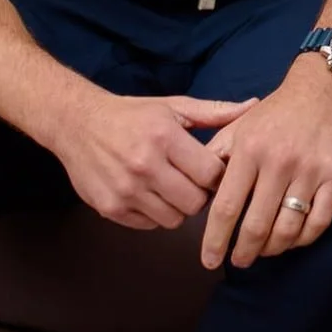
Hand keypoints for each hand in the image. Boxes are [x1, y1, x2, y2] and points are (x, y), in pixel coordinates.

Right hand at [46, 91, 253, 230]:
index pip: (211, 175)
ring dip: (178, 207)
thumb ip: (214, 112)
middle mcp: (144, 165)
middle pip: (195, 203)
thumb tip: (253, 106)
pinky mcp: (110, 208)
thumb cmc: (131, 115)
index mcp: (164, 137)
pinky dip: (155, 214)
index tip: (211, 170)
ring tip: (171, 187)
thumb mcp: (173, 106)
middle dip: (200, 195)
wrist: (78, 124)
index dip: (217, 176)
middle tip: (192, 182)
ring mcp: (125, 190)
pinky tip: (150, 194)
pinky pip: (149, 225)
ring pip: (174, 220)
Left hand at [199, 54, 331, 269]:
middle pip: (257, 224)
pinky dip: (303, 239)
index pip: (226, 206)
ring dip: (272, 248)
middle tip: (239, 261)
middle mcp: (279, 161)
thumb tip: (198, 191)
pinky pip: (319, 221)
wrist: (323, 88)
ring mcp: (311, 170)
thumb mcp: (239, 125)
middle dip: (244, 251)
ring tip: (264, 251)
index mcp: (250, 149)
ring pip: (288, 228)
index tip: (209, 259)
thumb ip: (216, 156)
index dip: (215, 239)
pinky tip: (292, 240)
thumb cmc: (276, 112)